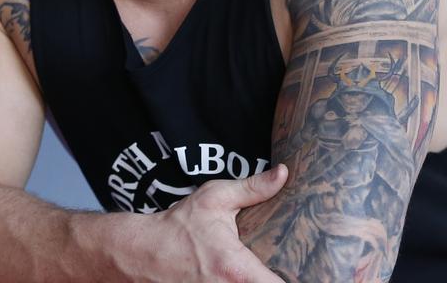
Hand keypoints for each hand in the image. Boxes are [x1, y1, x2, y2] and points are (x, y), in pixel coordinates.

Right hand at [115, 164, 289, 281]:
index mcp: (237, 271)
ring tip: (269, 271)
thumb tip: (283, 174)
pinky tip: (246, 277)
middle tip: (288, 268)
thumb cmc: (177, 228)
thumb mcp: (214, 199)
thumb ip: (253, 188)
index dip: (297, 281)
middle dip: (278, 279)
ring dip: (259, 282)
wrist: (140, 253)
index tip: (306, 272)